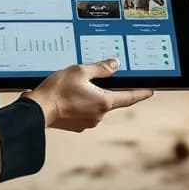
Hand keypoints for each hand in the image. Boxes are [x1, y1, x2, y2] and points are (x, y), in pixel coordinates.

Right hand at [28, 59, 153, 131]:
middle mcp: (99, 115)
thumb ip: (100, 68)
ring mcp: (88, 122)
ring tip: (74, 87)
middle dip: (104, 89)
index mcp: (104, 102)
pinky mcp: (76, 126)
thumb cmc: (58, 90)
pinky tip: (69, 96)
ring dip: (90, 96)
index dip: (141, 93)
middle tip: (92, 79)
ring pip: (96, 105)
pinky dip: (80, 103)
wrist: (37, 110)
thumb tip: (115, 64)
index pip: (129, 97)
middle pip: (110, 99)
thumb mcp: (80, 71)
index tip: (151, 91)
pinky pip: (84, 111)